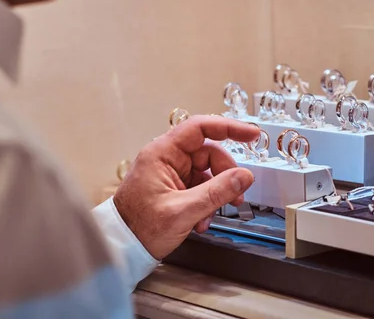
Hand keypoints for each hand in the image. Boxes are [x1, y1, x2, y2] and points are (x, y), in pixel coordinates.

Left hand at [113, 115, 258, 259]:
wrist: (122, 247)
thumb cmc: (140, 227)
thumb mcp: (183, 211)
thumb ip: (216, 192)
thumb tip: (244, 177)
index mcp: (162, 153)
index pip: (200, 128)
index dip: (229, 128)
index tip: (252, 135)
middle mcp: (166, 158)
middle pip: (209, 154)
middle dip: (226, 176)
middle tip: (236, 197)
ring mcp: (170, 173)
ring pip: (207, 173)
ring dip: (216, 194)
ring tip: (211, 217)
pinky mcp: (174, 187)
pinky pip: (200, 187)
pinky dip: (206, 203)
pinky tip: (201, 221)